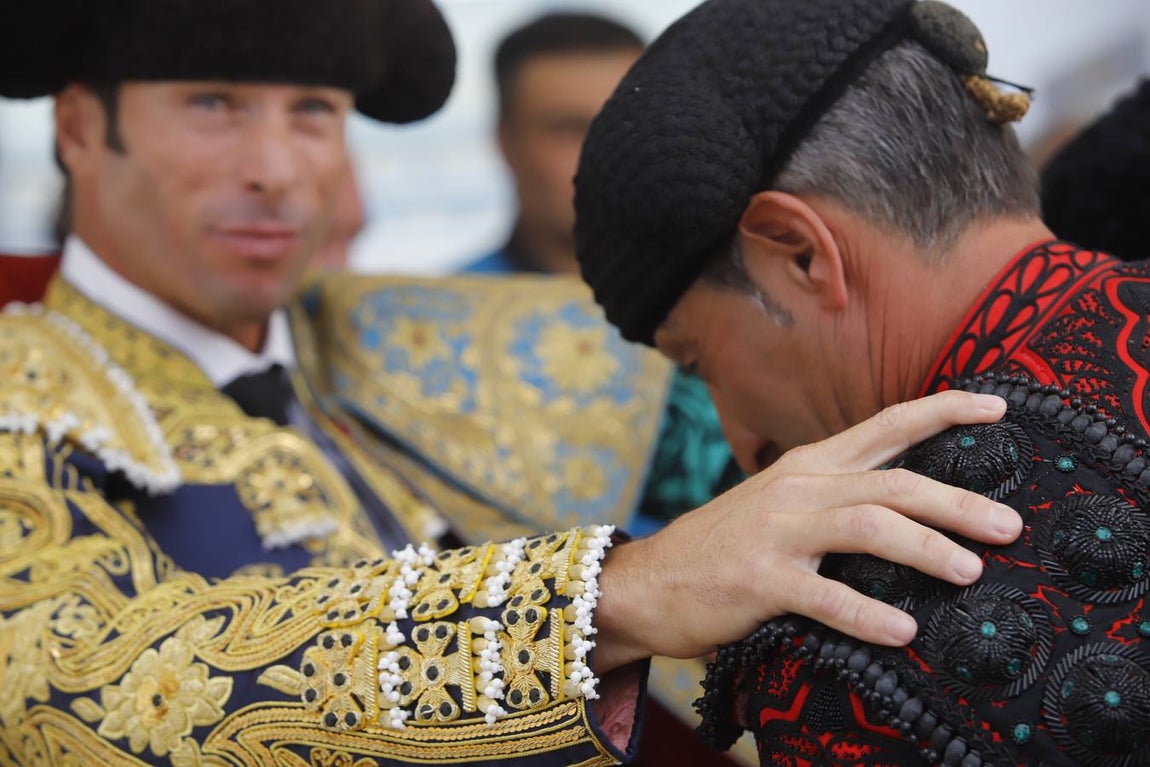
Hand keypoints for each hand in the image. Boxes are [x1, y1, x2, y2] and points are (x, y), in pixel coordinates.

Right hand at [593, 390, 1021, 673]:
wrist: (647, 582)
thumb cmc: (723, 547)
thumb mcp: (780, 505)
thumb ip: (835, 497)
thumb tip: (908, 511)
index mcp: (808, 466)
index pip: (886, 426)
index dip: (943, 412)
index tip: (997, 407)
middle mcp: (798, 489)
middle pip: (894, 482)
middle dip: (958, 502)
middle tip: (1009, 525)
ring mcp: (777, 533)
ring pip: (869, 526)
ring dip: (927, 549)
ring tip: (970, 573)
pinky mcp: (758, 581)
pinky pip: (825, 595)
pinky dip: (868, 613)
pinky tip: (902, 631)